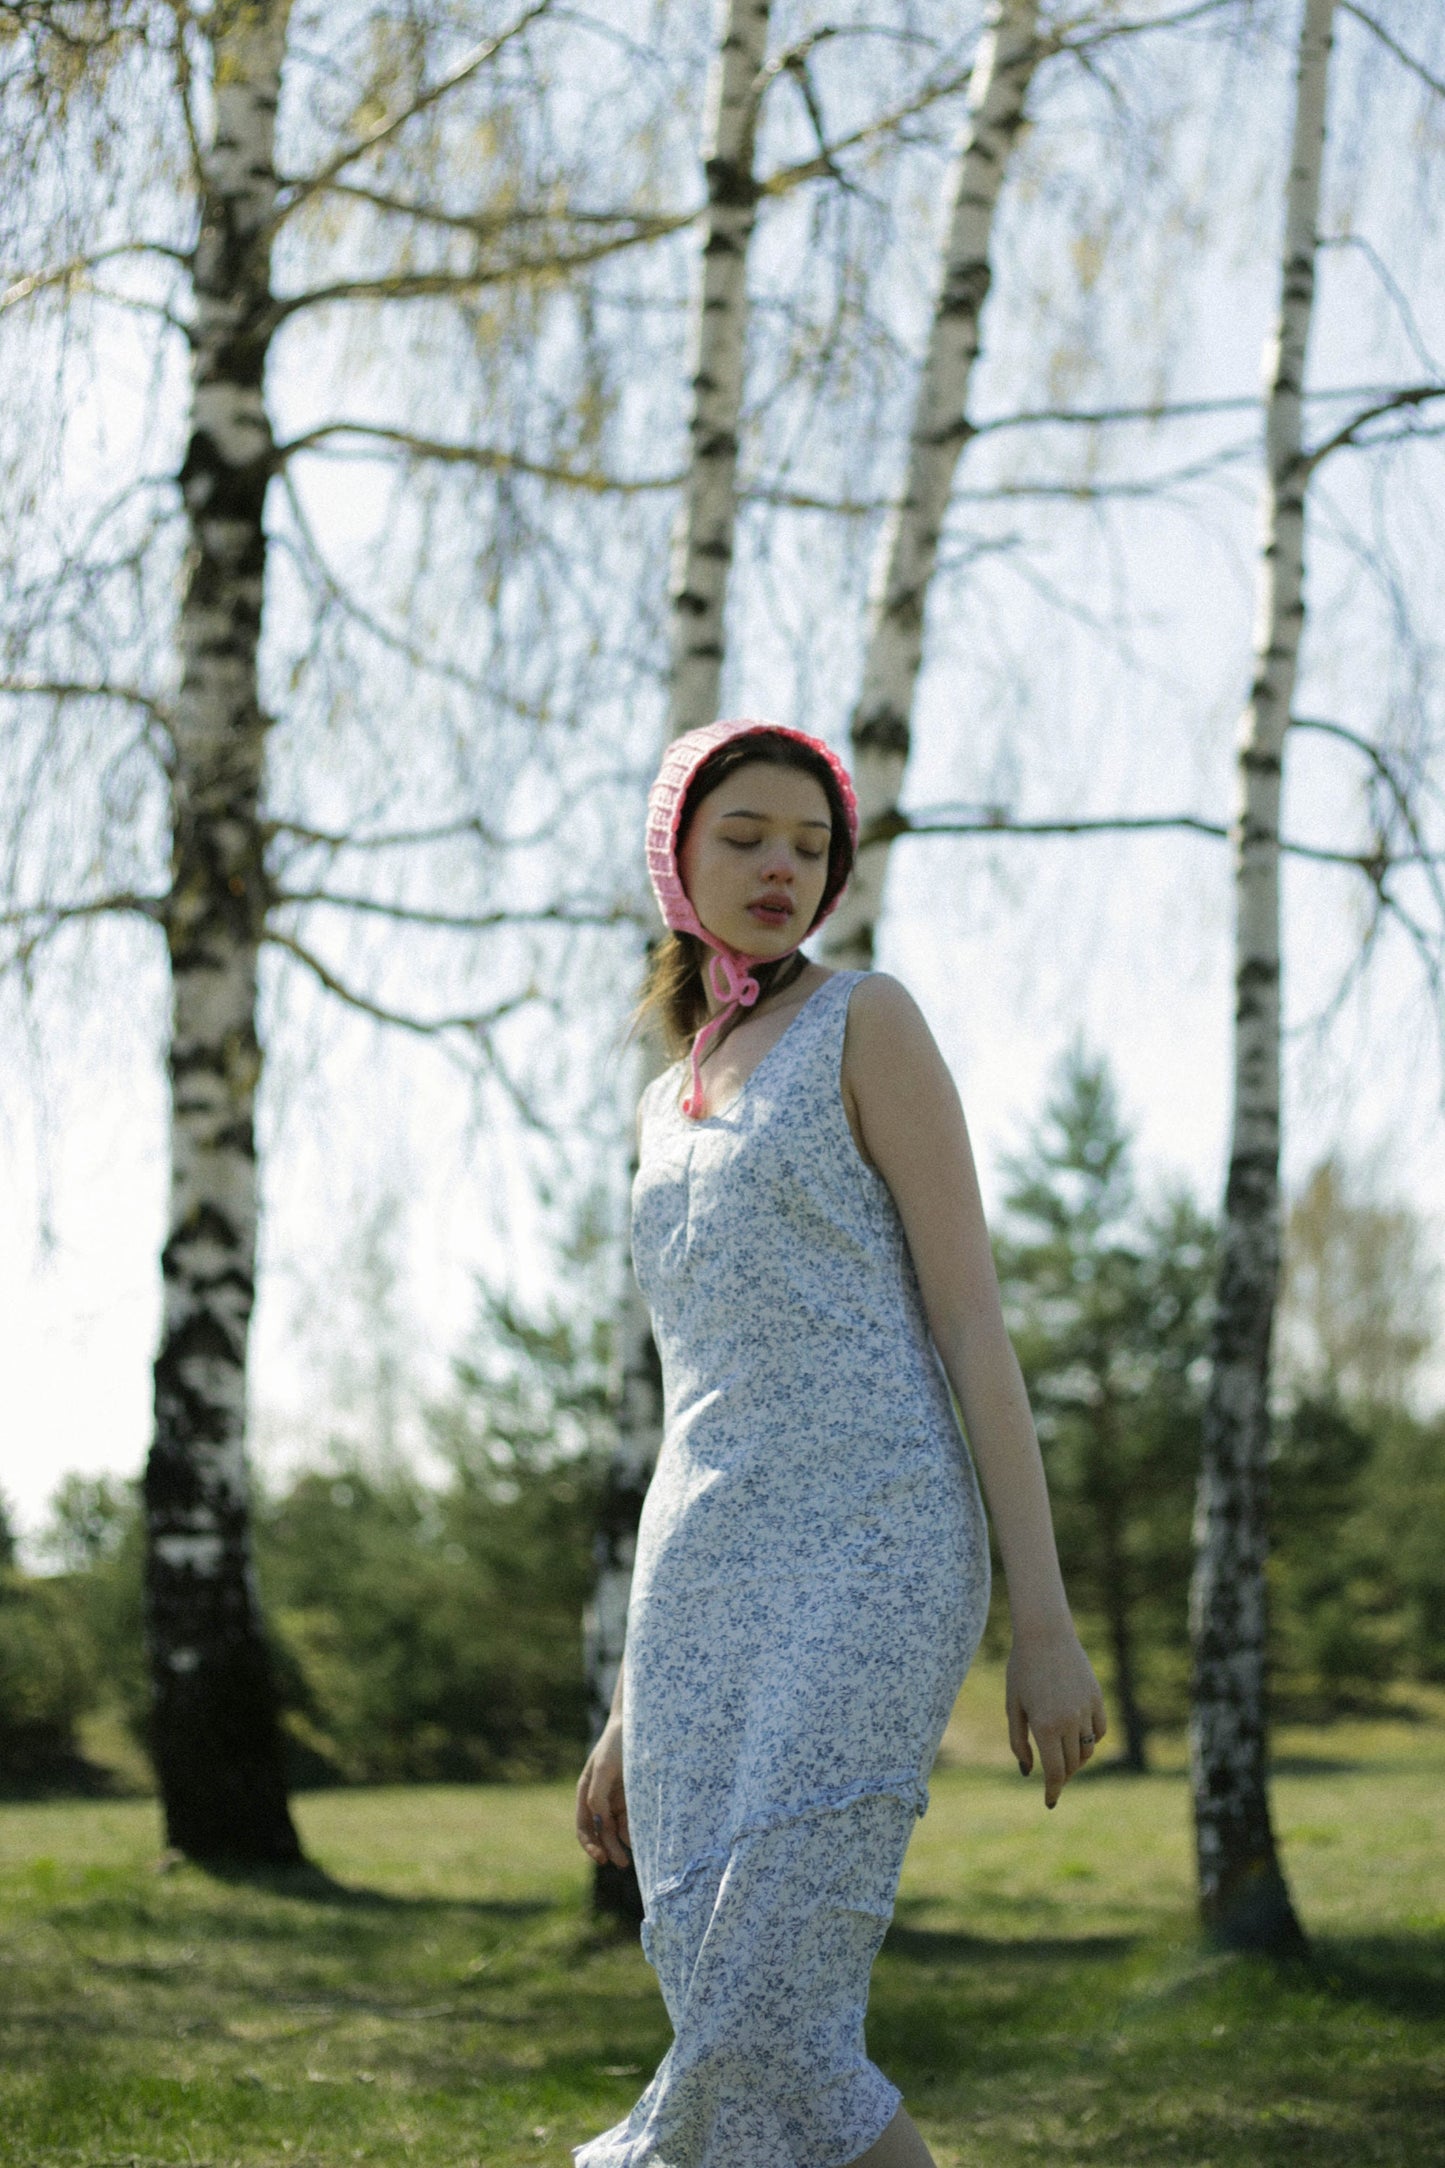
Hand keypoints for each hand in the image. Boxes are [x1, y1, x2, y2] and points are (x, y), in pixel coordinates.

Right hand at [575, 1718, 630, 1867]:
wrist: (638, 1726)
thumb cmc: (616, 1744)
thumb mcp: (604, 1767)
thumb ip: (598, 1793)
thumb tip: (599, 1819)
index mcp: (586, 1792)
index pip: (584, 1826)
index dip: (590, 1844)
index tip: (601, 1857)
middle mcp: (599, 1799)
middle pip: (601, 1833)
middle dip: (609, 1849)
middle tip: (622, 1864)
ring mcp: (616, 1800)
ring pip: (616, 1830)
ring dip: (621, 1845)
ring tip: (631, 1859)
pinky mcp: (632, 1798)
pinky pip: (631, 1820)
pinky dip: (633, 1832)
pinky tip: (642, 1839)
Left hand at [1006, 1625, 1106, 1808]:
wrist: (1045, 1634)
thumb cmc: (1022, 1669)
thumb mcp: (1013, 1706)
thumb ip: (1019, 1742)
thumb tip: (1028, 1772)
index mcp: (1045, 1726)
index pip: (1054, 1772)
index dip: (1052, 1790)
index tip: (1050, 1802)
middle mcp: (1069, 1721)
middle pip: (1071, 1764)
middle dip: (1061, 1775)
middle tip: (1053, 1778)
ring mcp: (1086, 1709)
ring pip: (1087, 1750)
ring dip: (1076, 1760)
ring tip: (1063, 1757)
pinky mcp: (1097, 1698)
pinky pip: (1099, 1731)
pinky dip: (1091, 1740)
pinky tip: (1078, 1738)